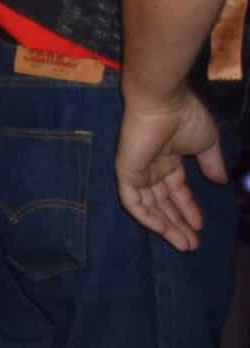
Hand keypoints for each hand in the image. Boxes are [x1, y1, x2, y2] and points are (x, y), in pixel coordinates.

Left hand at [117, 87, 227, 250]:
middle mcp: (151, 166)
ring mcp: (138, 169)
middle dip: (178, 223)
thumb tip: (221, 182)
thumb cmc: (185, 118)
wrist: (164, 102)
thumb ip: (212, 164)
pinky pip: (132, 200)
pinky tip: (164, 230)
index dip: (188, 208)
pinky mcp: (126, 171)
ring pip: (149, 205)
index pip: (176, 190)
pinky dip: (146, 217)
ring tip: (184, 244)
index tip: (201, 227)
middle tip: (192, 244)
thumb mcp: (207, 144)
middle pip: (162, 201)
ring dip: (166, 226)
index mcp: (168, 158)